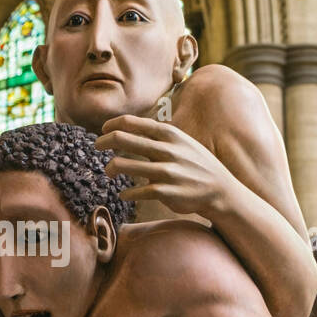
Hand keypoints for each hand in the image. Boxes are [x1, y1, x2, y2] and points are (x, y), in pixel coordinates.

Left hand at [95, 114, 238, 217]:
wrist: (221, 190)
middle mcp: (167, 150)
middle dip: (104, 142)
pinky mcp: (166, 192)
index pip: (132, 122)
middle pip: (123, 139)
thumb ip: (159, 135)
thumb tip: (133, 129)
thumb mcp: (183, 142)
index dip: (112, 125)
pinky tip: (124, 194)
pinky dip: (127, 193)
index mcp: (169, 134)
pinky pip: (137, 191)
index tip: (104, 130)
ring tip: (109, 171)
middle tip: (95, 145)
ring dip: (111, 168)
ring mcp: (167, 171)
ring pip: (125, 165)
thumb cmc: (196, 165)